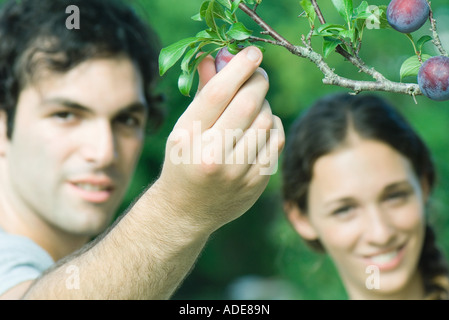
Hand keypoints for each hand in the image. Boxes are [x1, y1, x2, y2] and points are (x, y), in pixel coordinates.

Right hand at [157, 46, 284, 232]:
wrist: (187, 210)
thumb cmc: (183, 161)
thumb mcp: (183, 129)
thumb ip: (202, 94)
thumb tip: (219, 57)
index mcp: (188, 139)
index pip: (219, 93)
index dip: (239, 67)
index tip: (252, 52)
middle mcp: (212, 156)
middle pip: (248, 104)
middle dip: (258, 81)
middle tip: (258, 73)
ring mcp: (237, 172)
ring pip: (267, 120)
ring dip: (265, 104)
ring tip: (254, 105)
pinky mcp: (257, 182)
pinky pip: (276, 140)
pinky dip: (273, 126)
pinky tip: (262, 126)